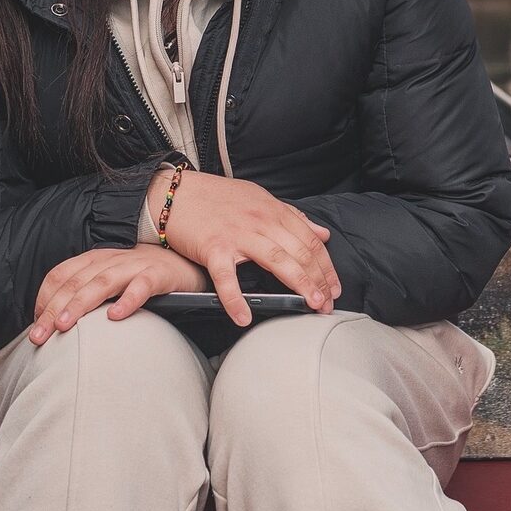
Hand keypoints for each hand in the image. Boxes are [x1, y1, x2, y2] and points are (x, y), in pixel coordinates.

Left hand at [30, 244, 207, 344]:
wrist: (187, 261)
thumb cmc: (142, 276)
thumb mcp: (110, 280)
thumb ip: (86, 292)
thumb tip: (53, 322)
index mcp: (96, 259)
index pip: (61, 274)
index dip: (44, 298)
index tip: (35, 325)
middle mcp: (112, 259)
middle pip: (76, 282)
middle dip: (53, 310)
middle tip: (38, 337)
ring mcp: (135, 265)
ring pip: (102, 282)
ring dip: (80, 303)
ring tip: (64, 325)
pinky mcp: (160, 275)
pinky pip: (142, 286)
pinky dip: (127, 300)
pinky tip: (115, 316)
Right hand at [152, 168, 341, 326]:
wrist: (176, 193)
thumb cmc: (216, 198)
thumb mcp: (259, 199)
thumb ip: (292, 217)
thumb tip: (322, 233)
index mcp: (272, 211)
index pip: (309, 240)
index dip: (326, 266)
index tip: (334, 287)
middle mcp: (260, 221)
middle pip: (299, 252)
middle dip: (319, 280)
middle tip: (328, 304)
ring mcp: (238, 234)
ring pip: (277, 261)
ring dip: (298, 285)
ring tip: (310, 305)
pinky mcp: (213, 247)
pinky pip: (227, 278)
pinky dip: (236, 300)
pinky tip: (244, 317)